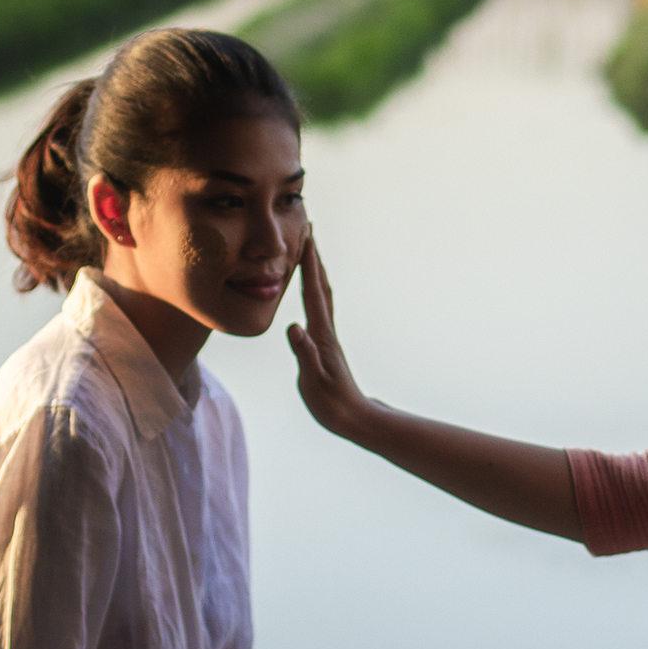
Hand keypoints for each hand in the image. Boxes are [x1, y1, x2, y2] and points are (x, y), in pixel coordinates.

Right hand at [285, 236, 374, 441]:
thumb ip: (304, 353)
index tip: (306, 236)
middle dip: (314, 258)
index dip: (309, 265)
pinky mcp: (327, 345)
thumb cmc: (332, 404)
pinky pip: (320, 309)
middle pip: (320, 286)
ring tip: (309, 253)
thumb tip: (293, 326)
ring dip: (316, 272)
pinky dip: (315, 292)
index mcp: (321, 335)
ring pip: (322, 295)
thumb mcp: (313, 380)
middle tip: (309, 230)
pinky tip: (311, 293)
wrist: (355, 419)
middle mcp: (326, 330)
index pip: (313, 292)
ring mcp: (328, 337)